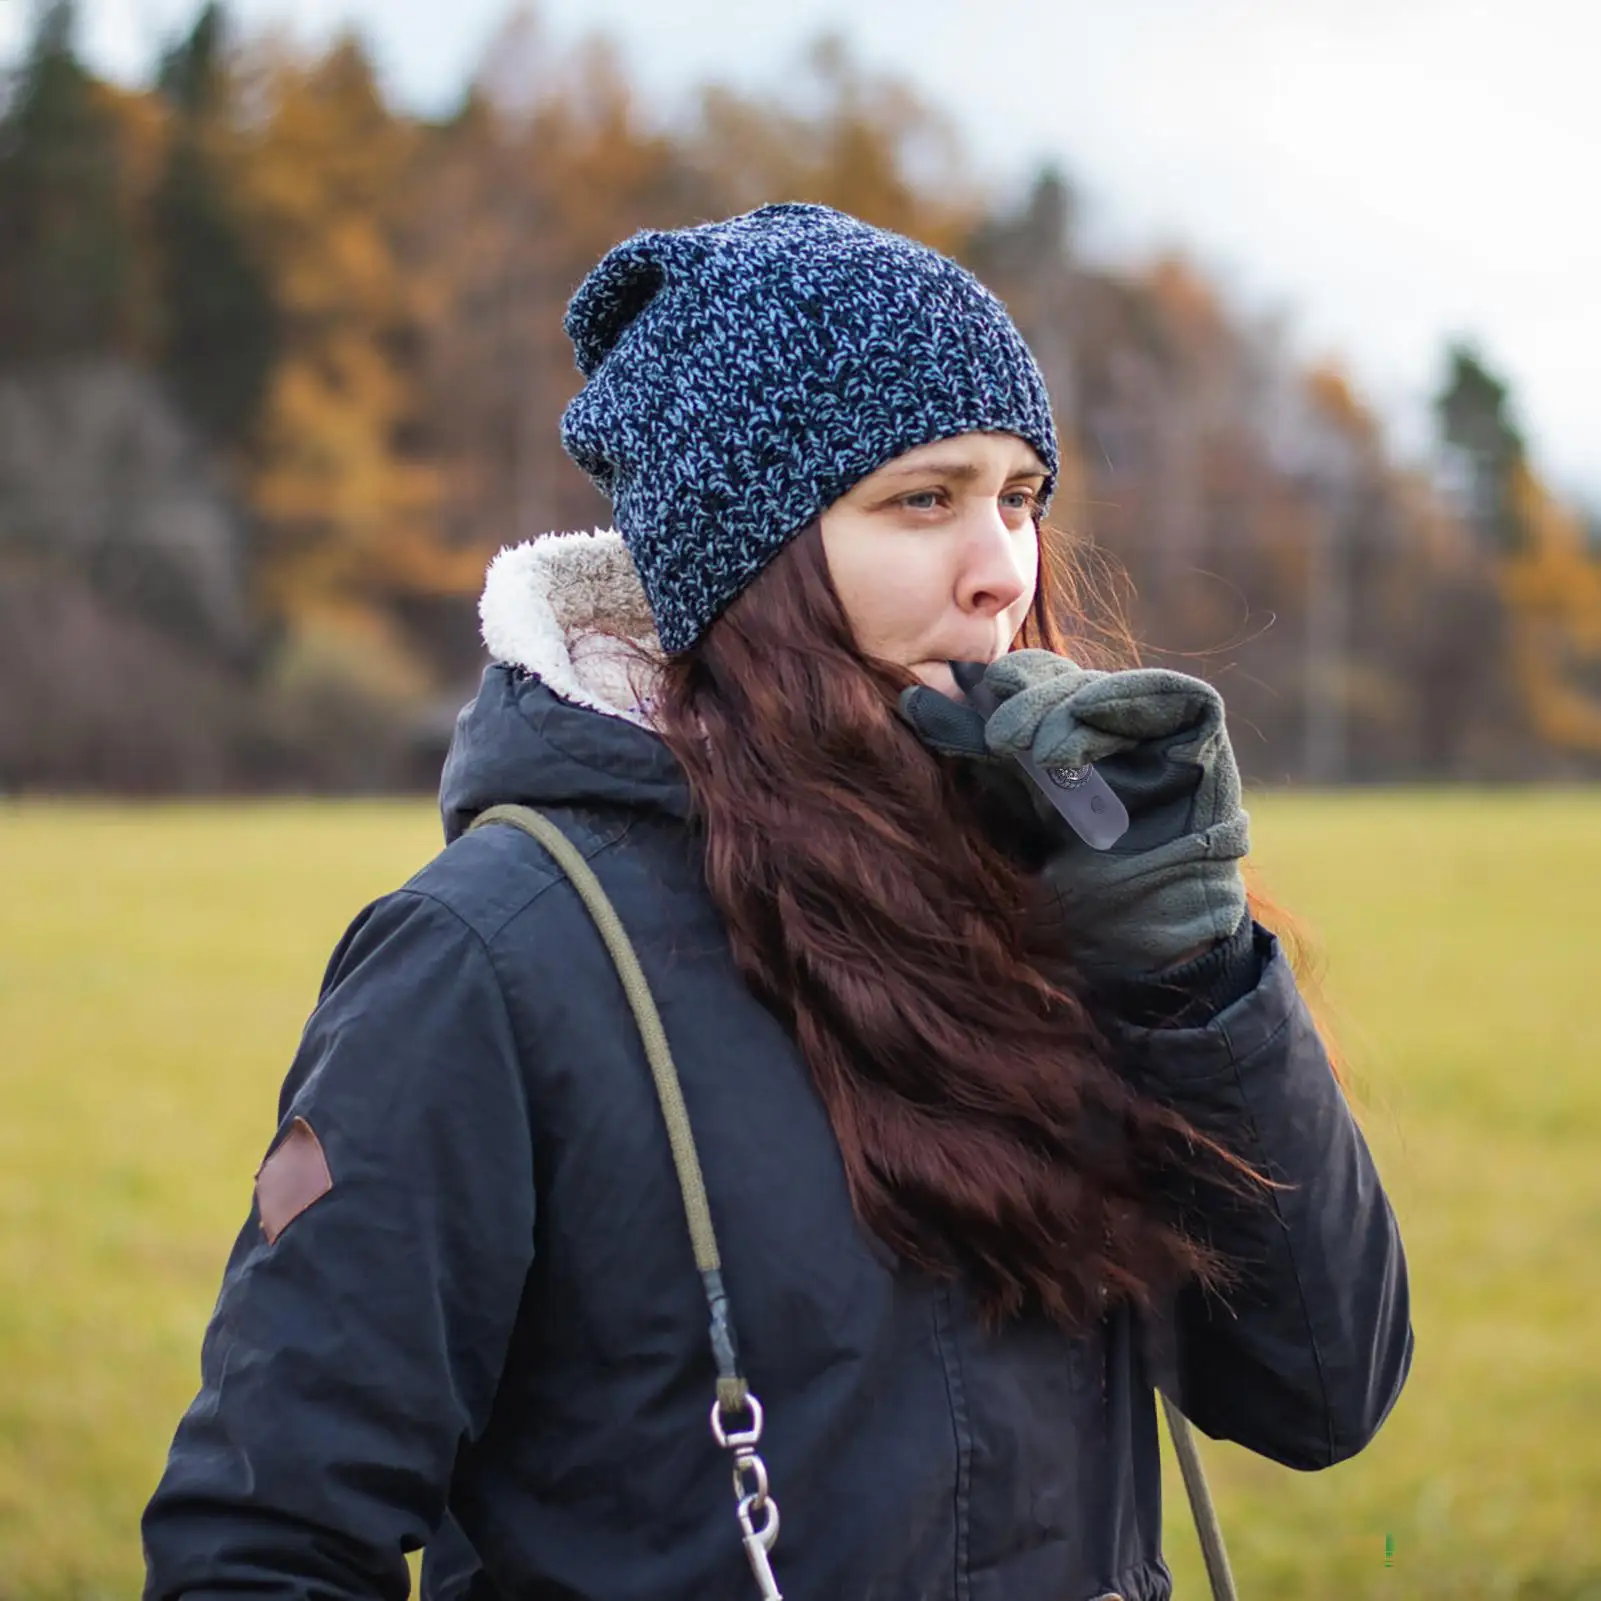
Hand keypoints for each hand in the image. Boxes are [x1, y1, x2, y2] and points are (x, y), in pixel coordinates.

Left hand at [899, 651, 1249, 973]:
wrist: (1138, 950)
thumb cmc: (1070, 895)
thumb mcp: (1010, 812)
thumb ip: (975, 753)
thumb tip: (910, 698)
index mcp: (1059, 744)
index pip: (1024, 685)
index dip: (996, 693)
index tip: (958, 716)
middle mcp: (1104, 731)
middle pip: (1058, 679)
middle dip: (1024, 702)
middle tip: (1000, 739)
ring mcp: (1154, 732)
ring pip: (1103, 684)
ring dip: (1064, 708)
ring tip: (1041, 755)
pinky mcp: (1199, 739)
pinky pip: (1170, 697)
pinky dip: (1127, 700)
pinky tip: (1088, 722)